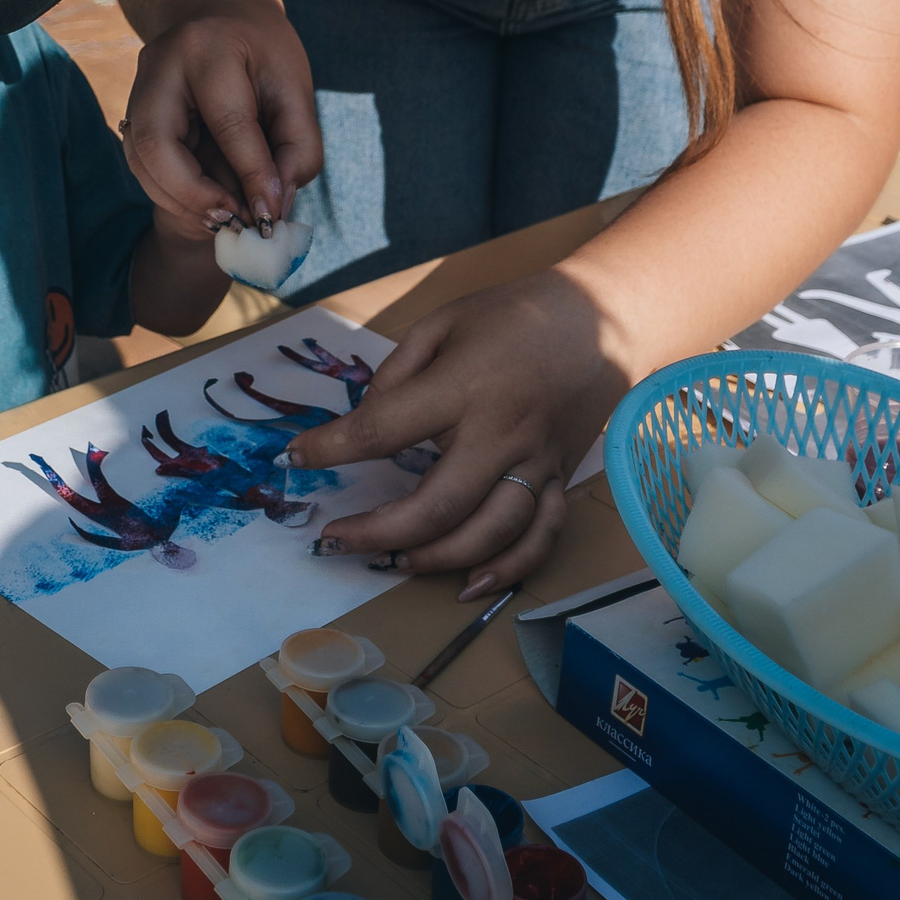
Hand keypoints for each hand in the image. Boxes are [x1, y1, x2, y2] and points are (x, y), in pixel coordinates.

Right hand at [122, 0, 320, 229]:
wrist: (221, 13)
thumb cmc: (264, 52)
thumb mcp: (295, 89)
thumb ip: (296, 147)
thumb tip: (274, 208)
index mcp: (208, 49)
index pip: (228, 123)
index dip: (251, 176)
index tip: (270, 217)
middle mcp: (160, 66)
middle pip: (156, 145)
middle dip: (193, 196)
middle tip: (233, 222)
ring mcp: (137, 87)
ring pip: (140, 161)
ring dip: (181, 200)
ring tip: (226, 218)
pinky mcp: (132, 110)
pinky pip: (142, 163)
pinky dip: (173, 192)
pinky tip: (208, 201)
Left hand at [285, 267, 632, 595]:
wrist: (604, 314)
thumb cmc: (513, 313)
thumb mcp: (443, 321)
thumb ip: (398, 373)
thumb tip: (367, 422)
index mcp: (464, 386)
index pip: (382, 429)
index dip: (331, 449)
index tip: (295, 457)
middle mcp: (502, 433)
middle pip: (436, 506)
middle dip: (376, 532)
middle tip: (335, 540)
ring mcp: (537, 462)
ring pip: (488, 535)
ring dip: (435, 559)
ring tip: (392, 561)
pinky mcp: (561, 477)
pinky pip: (541, 538)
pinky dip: (509, 570)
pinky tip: (470, 586)